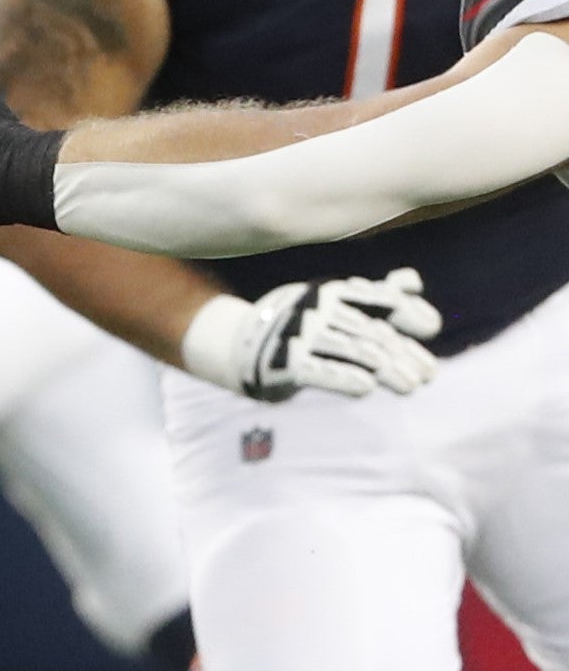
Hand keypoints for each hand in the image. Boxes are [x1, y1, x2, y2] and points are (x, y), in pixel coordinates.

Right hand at [182, 269, 441, 401]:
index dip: (408, 310)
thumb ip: (376, 296)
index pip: (378, 299)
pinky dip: (343, 378)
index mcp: (331, 293)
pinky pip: (317, 371)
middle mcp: (316, 311)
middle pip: (370, 331)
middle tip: (428, 375)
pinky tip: (366, 388)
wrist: (238, 346)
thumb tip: (413, 282)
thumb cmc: (298, 326)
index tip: (431, 328)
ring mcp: (298, 337)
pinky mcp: (282, 366)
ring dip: (385, 370)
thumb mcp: (334, 305)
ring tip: (411, 387)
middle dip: (403, 353)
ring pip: (351, 351)